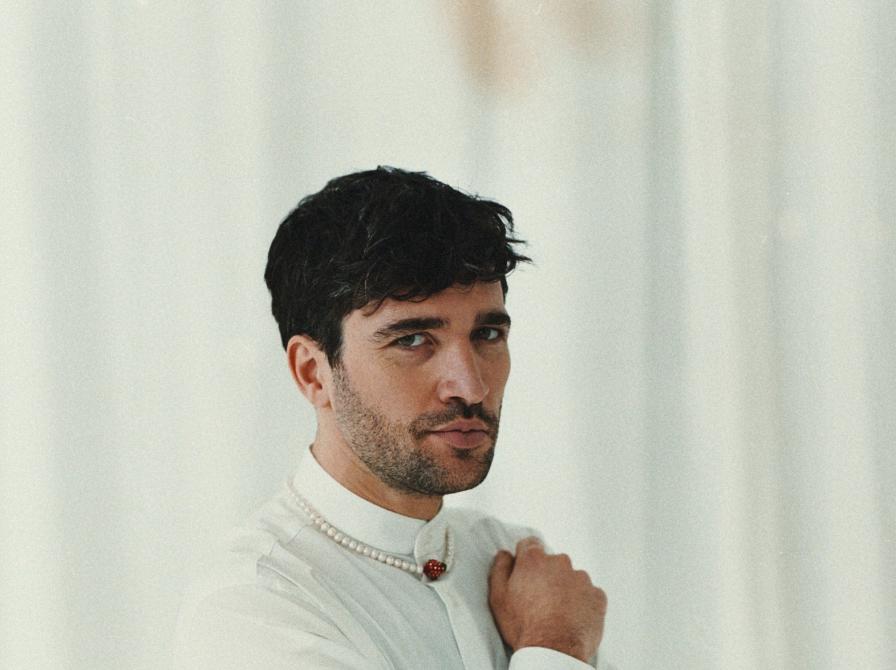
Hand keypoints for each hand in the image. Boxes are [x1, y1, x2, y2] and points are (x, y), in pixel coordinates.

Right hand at [488, 537, 606, 662]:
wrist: (554, 651)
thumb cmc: (524, 626)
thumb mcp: (498, 597)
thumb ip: (500, 568)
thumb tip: (505, 554)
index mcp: (534, 560)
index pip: (530, 544)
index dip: (526, 558)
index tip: (525, 573)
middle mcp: (560, 562)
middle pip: (552, 563)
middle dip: (547, 576)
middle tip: (539, 601)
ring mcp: (581, 578)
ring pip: (572, 578)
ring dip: (565, 590)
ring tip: (557, 614)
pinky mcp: (597, 595)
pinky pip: (589, 594)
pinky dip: (582, 603)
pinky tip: (572, 618)